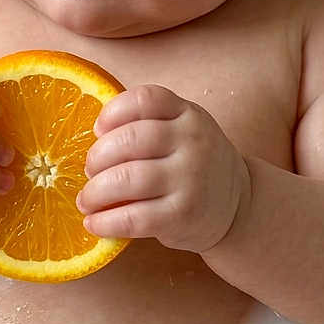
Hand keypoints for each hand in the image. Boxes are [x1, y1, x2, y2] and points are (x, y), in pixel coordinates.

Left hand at [77, 84, 249, 252]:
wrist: (238, 205)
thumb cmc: (193, 163)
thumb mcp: (183, 130)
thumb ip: (147, 124)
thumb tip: (86, 138)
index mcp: (188, 114)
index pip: (145, 100)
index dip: (113, 111)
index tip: (97, 130)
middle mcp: (193, 142)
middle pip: (130, 140)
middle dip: (97, 157)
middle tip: (88, 170)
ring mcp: (191, 179)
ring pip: (128, 179)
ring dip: (95, 192)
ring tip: (85, 200)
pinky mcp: (184, 215)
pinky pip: (134, 218)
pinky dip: (106, 222)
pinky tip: (93, 224)